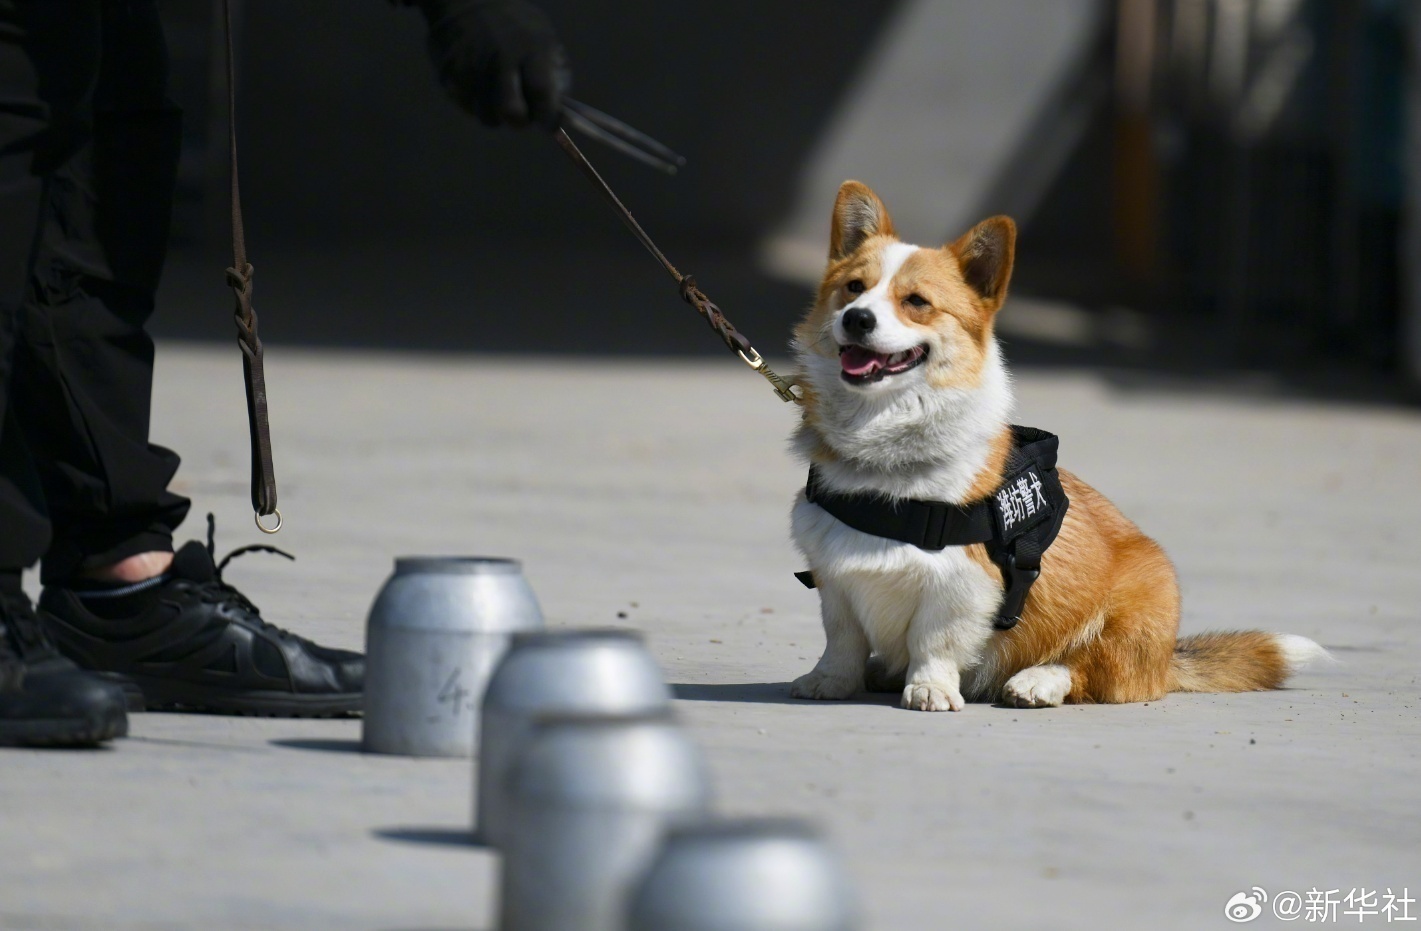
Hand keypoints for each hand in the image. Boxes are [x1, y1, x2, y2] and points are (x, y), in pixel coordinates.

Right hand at [414, 0, 568, 128]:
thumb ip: (555, 77)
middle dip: (521, 121)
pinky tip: (482, 90)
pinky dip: (478, 106)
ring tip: (500, 97)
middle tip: (522, 114)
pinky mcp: (451, 76)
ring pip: (488, 117)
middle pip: (511, 112)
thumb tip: (560, 117)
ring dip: (497, 116)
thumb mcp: (544, 40)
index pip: (541, 91)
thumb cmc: (516, 27)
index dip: (548, 117)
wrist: (468, 2)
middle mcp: (499, 59)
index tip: (549, 124)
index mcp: (529, 49)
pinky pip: (468, 109)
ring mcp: (473, 69)